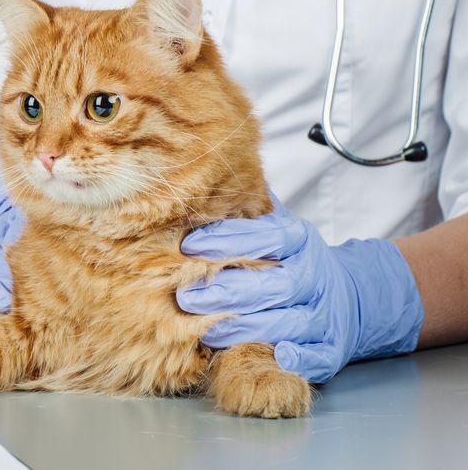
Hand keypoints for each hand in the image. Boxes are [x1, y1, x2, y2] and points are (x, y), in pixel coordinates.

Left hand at [177, 198, 424, 382]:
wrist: (349, 294)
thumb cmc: (291, 259)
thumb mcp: (276, 226)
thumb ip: (245, 208)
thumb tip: (202, 178)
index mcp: (299, 239)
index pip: (265, 236)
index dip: (228, 240)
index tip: (190, 245)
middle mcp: (313, 275)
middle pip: (273, 284)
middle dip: (227, 292)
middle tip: (187, 296)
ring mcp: (324, 313)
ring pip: (287, 322)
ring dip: (245, 328)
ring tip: (206, 330)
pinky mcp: (331, 347)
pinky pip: (316, 355)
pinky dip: (297, 357)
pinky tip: (275, 354)